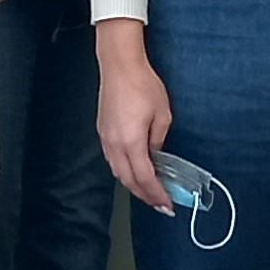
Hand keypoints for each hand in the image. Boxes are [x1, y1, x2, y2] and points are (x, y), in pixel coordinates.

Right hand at [93, 24, 172, 210]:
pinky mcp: (102, 131)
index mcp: (131, 142)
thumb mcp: (163, 114)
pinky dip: (125, 170)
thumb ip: (159, 140)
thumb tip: (156, 154)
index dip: (156, 194)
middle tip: (159, 203)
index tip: (167, 204)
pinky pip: (112, 160)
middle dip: (145, 195)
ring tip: (149, 190)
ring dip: (133, 184)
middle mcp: (115, 144)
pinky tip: (135, 170)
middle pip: (128, 180)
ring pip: (118, 172)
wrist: (120, 65)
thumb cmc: (143, 85)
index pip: (145, 178)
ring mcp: (105, 139)